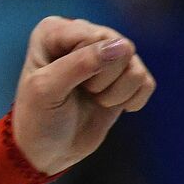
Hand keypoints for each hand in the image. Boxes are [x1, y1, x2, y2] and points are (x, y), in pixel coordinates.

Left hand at [11, 16, 156, 176]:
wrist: (47, 152)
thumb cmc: (37, 119)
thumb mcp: (46, 91)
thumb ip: (80, 64)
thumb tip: (122, 46)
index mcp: (54, 30)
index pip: (95, 37)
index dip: (87, 67)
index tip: (62, 84)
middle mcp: (82, 35)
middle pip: (121, 47)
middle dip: (102, 81)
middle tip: (78, 93)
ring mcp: (106, 54)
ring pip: (136, 65)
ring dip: (115, 93)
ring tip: (91, 100)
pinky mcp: (125, 76)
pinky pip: (146, 82)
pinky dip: (130, 101)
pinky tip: (107, 106)